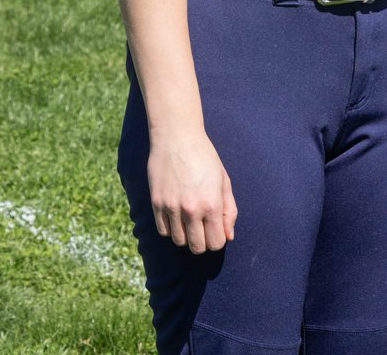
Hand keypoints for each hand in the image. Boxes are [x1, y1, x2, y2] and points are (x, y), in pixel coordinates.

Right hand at [147, 129, 237, 253]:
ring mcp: (172, 208)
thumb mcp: (223, 180)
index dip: (218, 239)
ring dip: (186, 235)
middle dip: (203, 241)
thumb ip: (229, 209)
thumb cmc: (205, 157)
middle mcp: (191, 210)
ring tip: (189, 218)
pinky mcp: (157, 204)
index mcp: (211, 204)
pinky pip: (164, 231)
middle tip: (203, 226)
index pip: (216, 243)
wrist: (177, 138)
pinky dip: (171, 228)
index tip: (216, 229)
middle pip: (198, 247)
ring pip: (179, 241)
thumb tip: (229, 236)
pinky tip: (176, 214)